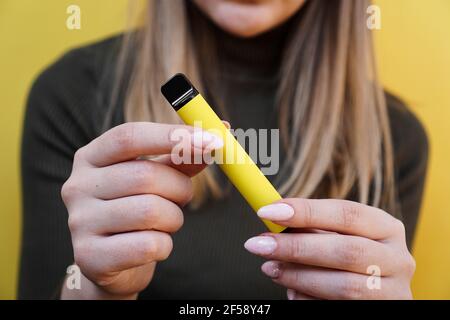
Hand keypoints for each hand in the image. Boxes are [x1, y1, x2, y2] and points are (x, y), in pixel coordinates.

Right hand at [61, 122, 222, 298]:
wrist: (111, 263)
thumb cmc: (137, 211)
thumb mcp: (156, 178)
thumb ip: (181, 158)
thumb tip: (219, 133)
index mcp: (90, 157)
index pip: (129, 136)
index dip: (173, 136)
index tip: (213, 140)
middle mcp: (77, 186)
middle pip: (145, 175)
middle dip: (179, 188)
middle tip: (183, 197)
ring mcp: (79, 222)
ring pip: (150, 211)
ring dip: (173, 218)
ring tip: (165, 223)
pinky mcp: (89, 256)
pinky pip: (148, 245)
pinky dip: (164, 246)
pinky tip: (153, 246)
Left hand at [244, 199, 415, 299]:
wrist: (373, 295)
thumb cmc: (347, 259)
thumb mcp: (337, 237)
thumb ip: (312, 228)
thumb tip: (271, 215)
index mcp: (387, 228)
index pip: (347, 213)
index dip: (306, 211)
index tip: (267, 211)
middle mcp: (398, 259)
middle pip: (346, 251)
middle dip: (295, 247)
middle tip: (257, 244)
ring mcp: (394, 293)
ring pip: (344, 286)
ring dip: (298, 277)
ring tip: (270, 269)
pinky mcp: (383, 315)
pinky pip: (338, 309)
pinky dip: (308, 299)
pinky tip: (291, 291)